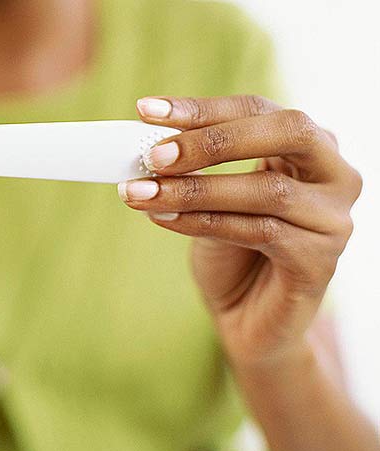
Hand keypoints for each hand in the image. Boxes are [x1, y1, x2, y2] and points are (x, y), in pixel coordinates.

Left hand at [119, 96, 361, 369]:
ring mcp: (332, 219)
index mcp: (306, 149)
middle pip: (286, 132)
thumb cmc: (230, 252)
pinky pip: (258, 231)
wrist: (246, 316)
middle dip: (212, 142)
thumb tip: (144, 147)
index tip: (147, 111)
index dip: (203, 109)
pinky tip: (162, 219)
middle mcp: (333, 176)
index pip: (258, 110)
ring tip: (142, 193)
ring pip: (265, 190)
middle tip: (154, 156)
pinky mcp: (319, 260)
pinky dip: (203, 223)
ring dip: (195, 190)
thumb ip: (191, 171)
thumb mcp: (210, 199)